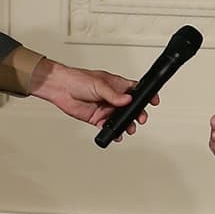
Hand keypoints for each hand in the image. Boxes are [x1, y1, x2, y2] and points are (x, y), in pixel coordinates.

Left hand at [30, 58, 156, 138]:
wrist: (60, 89)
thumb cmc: (78, 80)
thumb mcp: (99, 85)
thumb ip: (114, 95)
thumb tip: (127, 101)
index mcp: (117, 86)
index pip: (136, 91)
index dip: (146, 96)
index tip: (154, 101)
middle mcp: (113, 98)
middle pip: (132, 108)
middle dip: (138, 114)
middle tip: (140, 119)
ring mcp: (106, 109)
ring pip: (122, 119)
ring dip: (127, 124)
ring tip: (128, 128)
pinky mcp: (98, 119)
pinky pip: (109, 127)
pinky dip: (114, 132)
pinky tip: (116, 133)